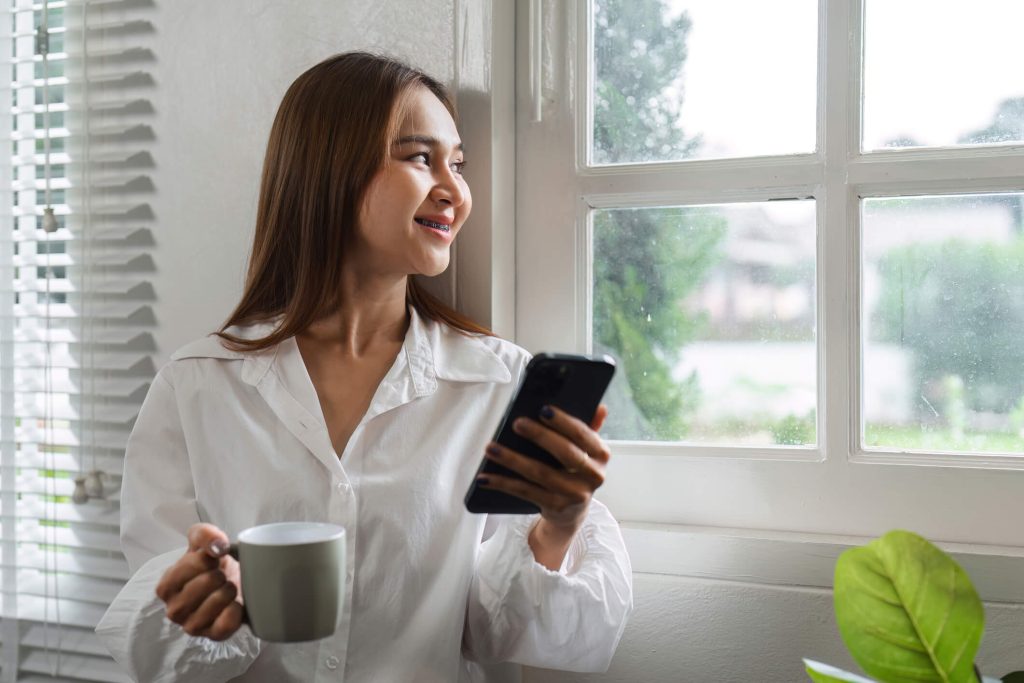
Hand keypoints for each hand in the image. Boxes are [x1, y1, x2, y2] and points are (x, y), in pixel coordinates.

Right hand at [155, 523, 244, 640]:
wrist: (236, 583)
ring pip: (216, 602)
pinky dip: (236, 609)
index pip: (188, 566)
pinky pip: (226, 623)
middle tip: (221, 576)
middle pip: (206, 583)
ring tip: (228, 587)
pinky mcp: (212, 636)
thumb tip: (217, 547)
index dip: (207, 559)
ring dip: (229, 590)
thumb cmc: (213, 564)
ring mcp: (191, 626)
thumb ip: (204, 535)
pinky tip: (235, 603)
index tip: (212, 561)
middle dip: (220, 574)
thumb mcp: (204, 540)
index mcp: (165, 587)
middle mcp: (174, 610)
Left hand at [477, 403, 610, 536]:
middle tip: (516, 423)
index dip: (564, 422)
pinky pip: (525, 492)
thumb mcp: (586, 450)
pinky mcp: (555, 507)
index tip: (543, 409)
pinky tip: (485, 477)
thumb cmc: (575, 471)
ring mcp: (574, 494)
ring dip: (512, 459)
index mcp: (600, 454)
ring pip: (540, 473)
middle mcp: (593, 475)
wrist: (572, 512)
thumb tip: (599, 407)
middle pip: (564, 453)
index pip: (583, 434)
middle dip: (539, 436)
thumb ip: (590, 427)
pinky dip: (503, 483)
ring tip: (491, 448)